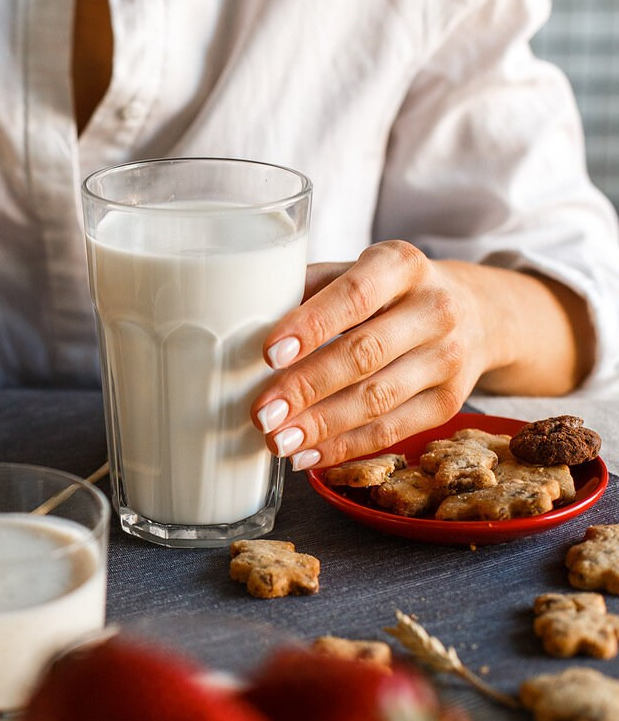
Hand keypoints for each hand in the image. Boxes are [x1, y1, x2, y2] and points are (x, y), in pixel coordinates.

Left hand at [250, 241, 493, 471]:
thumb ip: (307, 288)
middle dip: (306, 388)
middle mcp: (435, 310)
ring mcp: (448, 359)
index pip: (355, 296)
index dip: (311, 325)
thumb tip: (242, 320)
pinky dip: (345, 447)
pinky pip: (393, 431)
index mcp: (402, 265)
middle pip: (364, 354)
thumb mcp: (355, 270)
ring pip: (378, 399)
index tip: (267, 353)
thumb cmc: (388, 290)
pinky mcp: (450, 403)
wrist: (478, 312)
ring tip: (276, 441)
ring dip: (321, 426)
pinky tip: (307, 455)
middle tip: (260, 412)